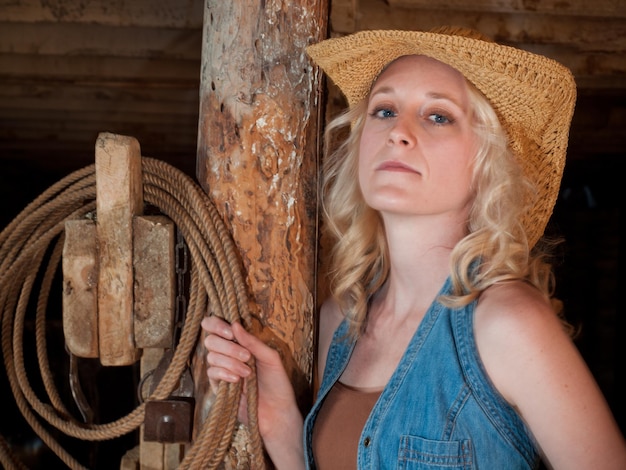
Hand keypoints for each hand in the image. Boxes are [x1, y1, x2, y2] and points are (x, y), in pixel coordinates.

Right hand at [201, 316, 303, 448]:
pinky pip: (211, 373)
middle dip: (228, 347)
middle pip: (210, 340)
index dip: (217, 325)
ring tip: (248, 373)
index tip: (230, 332)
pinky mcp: (218, 385)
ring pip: (211, 357)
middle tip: (246, 357)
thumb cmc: (277, 382)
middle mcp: (228, 353)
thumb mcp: (270, 358)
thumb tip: (234, 324)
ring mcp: (222, 369)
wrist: (277, 411)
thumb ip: (252, 342)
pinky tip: (237, 380)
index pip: (216, 326)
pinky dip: (223, 374)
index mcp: (240, 342)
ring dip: (229, 362)